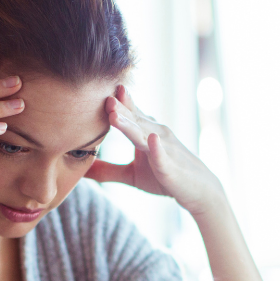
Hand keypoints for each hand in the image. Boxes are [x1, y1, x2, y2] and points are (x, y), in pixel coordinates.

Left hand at [87, 85, 224, 216]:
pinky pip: (162, 157)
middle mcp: (156, 135)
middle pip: (134, 120)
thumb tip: (80, 169)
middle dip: (120, 108)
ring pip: (144, 135)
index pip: (129, 114)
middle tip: (104, 96)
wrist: (198, 191)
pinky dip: (157, 149)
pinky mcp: (171, 168)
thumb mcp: (131, 175)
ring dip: (130, 125)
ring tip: (114, 114)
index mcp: (145, 133)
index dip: (117, 103)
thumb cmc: (164, 178)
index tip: (99, 89)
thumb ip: (107, 170)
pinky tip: (152, 140)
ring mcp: (165, 150)